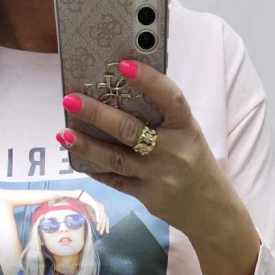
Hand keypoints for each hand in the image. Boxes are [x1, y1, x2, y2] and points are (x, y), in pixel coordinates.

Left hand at [56, 60, 232, 239]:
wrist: (210, 210)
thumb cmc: (195, 162)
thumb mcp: (188, 134)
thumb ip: (162, 117)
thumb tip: (120, 93)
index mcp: (186, 128)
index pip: (170, 98)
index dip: (148, 80)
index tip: (123, 64)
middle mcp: (172, 151)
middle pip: (130, 130)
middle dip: (97, 114)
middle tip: (71, 99)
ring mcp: (157, 176)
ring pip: (116, 159)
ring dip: (87, 145)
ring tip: (64, 133)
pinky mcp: (146, 196)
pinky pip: (115, 181)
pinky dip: (95, 169)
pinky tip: (77, 157)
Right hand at [77, 192, 109, 234]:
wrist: (81, 197)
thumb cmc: (85, 205)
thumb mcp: (91, 214)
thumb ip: (94, 218)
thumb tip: (97, 225)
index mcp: (101, 210)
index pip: (106, 219)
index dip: (106, 226)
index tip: (106, 232)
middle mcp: (102, 207)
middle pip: (105, 218)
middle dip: (103, 226)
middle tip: (101, 233)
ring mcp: (99, 205)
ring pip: (101, 216)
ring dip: (100, 223)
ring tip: (98, 229)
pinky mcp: (95, 204)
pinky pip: (97, 211)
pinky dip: (98, 217)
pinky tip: (97, 222)